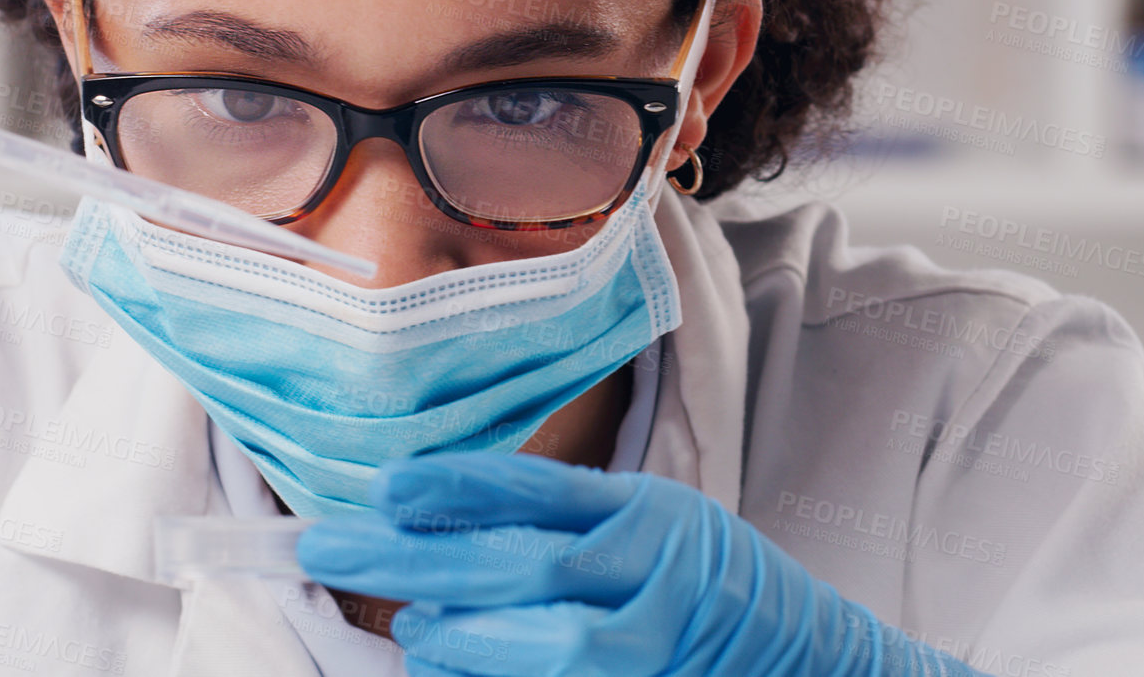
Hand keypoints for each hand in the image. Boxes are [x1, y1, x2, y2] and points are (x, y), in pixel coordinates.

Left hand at [296, 451, 982, 676]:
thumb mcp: (648, 534)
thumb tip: (424, 520)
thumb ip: (562, 527)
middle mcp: (659, 565)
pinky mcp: (653, 675)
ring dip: (463, 634)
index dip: (460, 485)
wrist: (815, 663)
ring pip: (553, 638)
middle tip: (328, 545)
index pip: (544, 489)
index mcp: (650, 511)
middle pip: (525, 560)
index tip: (384, 486)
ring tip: (408, 625)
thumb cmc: (710, 595)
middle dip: (417, 556)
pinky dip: (498, 676)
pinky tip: (447, 662)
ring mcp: (662, 634)